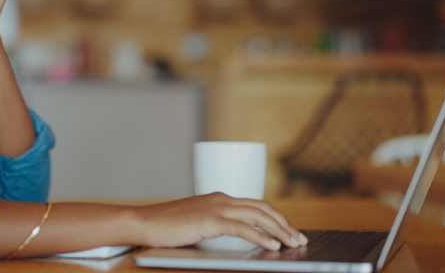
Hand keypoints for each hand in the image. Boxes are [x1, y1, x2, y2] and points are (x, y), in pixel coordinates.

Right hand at [134, 193, 306, 250]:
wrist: (144, 222)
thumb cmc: (167, 226)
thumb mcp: (198, 223)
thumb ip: (217, 226)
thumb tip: (238, 238)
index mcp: (219, 199)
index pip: (256, 205)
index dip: (277, 218)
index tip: (290, 231)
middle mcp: (221, 199)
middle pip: (263, 208)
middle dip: (284, 223)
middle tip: (299, 238)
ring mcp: (216, 208)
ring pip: (257, 216)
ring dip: (279, 229)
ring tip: (292, 243)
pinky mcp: (209, 220)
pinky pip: (242, 227)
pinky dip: (260, 236)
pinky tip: (272, 245)